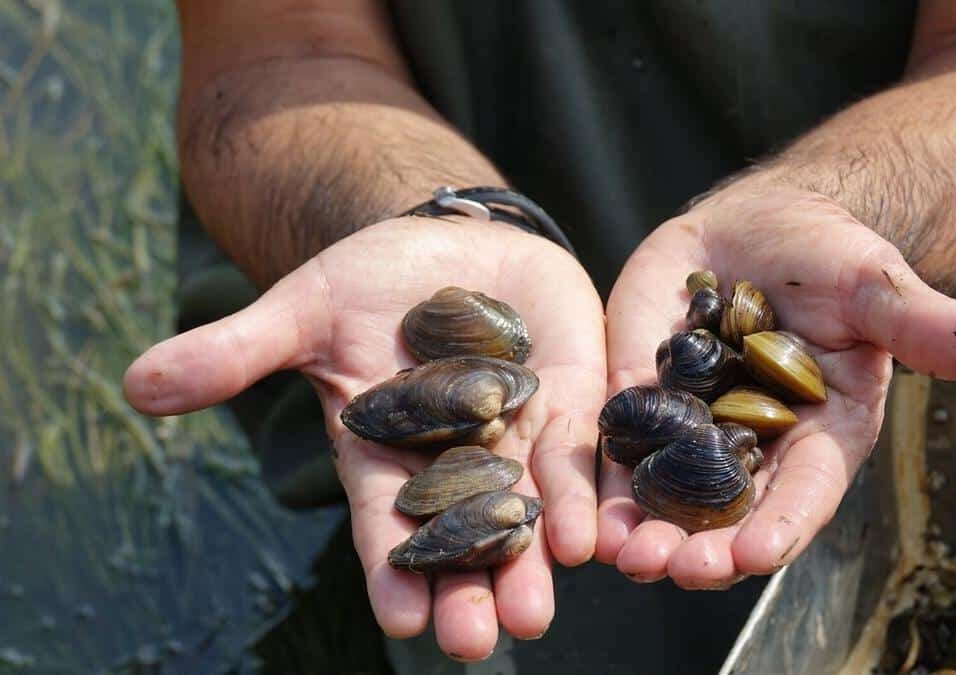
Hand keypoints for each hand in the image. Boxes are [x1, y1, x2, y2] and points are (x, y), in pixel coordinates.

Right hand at [123, 218, 605, 659]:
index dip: (390, 568)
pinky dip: (581, 494)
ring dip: (532, 561)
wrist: (446, 241)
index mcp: (385, 450)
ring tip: (532, 612)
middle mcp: (455, 458)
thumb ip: (236, 353)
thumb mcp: (303, 311)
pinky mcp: (568, 399)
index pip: (385, 521)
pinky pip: (576, 452)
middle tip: (474, 639)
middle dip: (469, 585)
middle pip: (462, 532)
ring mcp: (516, 433)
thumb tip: (135, 386)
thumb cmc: (365, 283)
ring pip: (526, 509)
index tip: (399, 621)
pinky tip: (590, 538)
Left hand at [598, 187, 955, 586]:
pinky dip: (594, 478)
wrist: (762, 229)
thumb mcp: (876, 284)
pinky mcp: (640, 397)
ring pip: (664, 494)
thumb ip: (929, 324)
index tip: (755, 554)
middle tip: (666, 568)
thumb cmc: (833, 257)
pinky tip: (574, 504)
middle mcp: (755, 449)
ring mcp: (692, 428)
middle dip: (699, 546)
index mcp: (821, 434)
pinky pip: (614, 446)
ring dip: (639, 528)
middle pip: (728, 513)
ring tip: (614, 551)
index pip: (805, 493)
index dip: (782, 525)